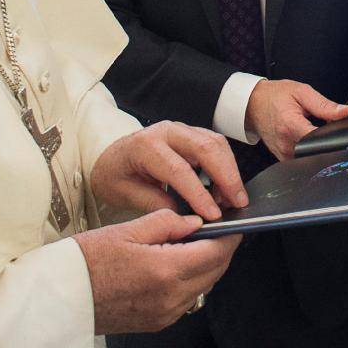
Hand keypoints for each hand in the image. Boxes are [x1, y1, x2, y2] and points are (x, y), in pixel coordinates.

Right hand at [75, 210, 239, 333]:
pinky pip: (188, 299)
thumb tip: (194, 221)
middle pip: (215, 271)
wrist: (61, 297)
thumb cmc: (86, 262)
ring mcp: (165, 313)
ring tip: (196, 244)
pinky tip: (179, 264)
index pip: (215, 252)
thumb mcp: (128, 229)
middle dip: (222, 249)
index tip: (234, 224)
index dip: (229, 236)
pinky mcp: (158, 322)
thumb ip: (167, 222)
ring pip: (204, 286)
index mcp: (164, 270)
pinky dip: (192, 281)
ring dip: (208, 265)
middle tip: (218, 230)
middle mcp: (169, 297)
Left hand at [90, 120, 246, 220]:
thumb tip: (186, 218)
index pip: (179, 169)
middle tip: (238, 203)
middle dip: (226, 176)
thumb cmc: (115, 174)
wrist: (110, 156)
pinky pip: (216, 145)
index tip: (213, 214)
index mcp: (145, 146)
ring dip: (230, 170)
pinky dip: (226, 165)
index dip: (199, 193)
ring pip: (216, 143)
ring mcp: (182, 130)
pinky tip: (226, 188)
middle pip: (205, 148)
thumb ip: (155, 204)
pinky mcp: (192, 134)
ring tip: (235, 198)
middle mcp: (166, 132)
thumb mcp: (125, 194)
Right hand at [244, 79, 347, 160]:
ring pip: (311, 157)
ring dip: (318, 147)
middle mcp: (286, 144)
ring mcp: (284, 154)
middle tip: (327, 127)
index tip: (341, 130)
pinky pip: (302, 159)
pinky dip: (309, 150)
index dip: (334, 136)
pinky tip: (307, 138)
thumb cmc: (274, 96)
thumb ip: (324, 104)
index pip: (319, 140)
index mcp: (291, 125)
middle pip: (317, 151)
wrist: (252, 104)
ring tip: (314, 131)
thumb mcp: (301, 92)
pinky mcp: (283, 159)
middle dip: (327, 141)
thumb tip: (344, 112)